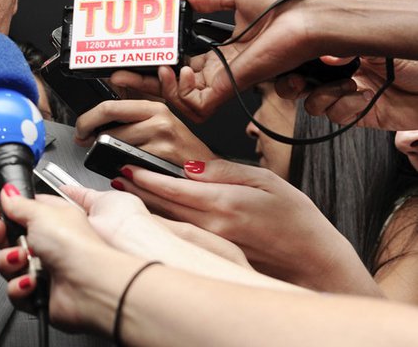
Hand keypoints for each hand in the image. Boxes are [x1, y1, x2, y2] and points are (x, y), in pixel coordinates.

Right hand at [0, 188, 140, 333]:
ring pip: (7, 265)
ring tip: (23, 259)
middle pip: (8, 238)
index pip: (18, 212)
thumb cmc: (77, 246)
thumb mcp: (42, 213)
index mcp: (52, 220)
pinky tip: (31, 281)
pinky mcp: (39, 294)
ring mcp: (43, 270)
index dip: (0, 209)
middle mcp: (48, 244)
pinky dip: (20, 286)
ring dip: (10, 261)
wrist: (89, 285)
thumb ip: (19, 203)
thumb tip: (7, 192)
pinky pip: (14, 289)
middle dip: (0, 235)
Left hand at [74, 99, 217, 163]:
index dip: (87, 119)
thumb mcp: (159, 125)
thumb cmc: (180, 151)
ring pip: (115, 146)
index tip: (81, 127)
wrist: (207, 171)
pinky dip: (120, 167)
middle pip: (108, 127)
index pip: (109, 106)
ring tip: (107, 155)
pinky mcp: (161, 159)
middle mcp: (159, 119)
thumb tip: (96, 123)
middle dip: (88, 136)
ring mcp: (161, 140)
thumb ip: (132, 120)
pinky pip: (128, 164)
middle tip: (83, 141)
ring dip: (104, 153)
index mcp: (154, 107)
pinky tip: (124, 168)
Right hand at [111, 0, 329, 121]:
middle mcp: (221, 69)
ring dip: (161, 88)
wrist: (310, 17)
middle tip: (121, 72)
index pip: (181, 65)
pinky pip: (196, 105)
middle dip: (144, 82)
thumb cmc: (287, 5)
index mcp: (223, 51)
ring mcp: (225, 80)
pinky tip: (177, 72)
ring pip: (181, 100)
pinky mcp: (231, 87)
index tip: (135, 54)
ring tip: (158, 70)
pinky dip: (179, 93)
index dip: (157, 63)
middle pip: (174, 86)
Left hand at [112, 159, 378, 293]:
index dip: (145, 176)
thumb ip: (225, 170)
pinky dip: (162, 226)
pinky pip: (180, 239)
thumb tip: (191, 166)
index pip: (172, 187)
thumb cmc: (298, 223)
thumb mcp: (267, 181)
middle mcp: (213, 227)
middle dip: (135, 191)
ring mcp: (211, 247)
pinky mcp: (214, 259)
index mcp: (224, 203)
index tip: (127, 167)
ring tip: (124, 195)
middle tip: (115, 177)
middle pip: (162, 206)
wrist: (316, 264)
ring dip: (143, 209)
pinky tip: (151, 219)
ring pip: (167, 223)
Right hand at [278, 56, 417, 129]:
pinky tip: (365, 97)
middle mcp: (342, 73)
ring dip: (325, 96)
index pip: (307, 57)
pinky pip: (337, 115)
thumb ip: (349, 48)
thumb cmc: (416, 61)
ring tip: (349, 86)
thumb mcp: (380, 46)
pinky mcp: (359, 115)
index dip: (291, 62)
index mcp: (343, 52)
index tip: (285, 63)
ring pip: (314, 103)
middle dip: (292, 85)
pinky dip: (347, 107)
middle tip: (298, 84)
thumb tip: (323, 57)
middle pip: (301, 83)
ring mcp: (349, 95)